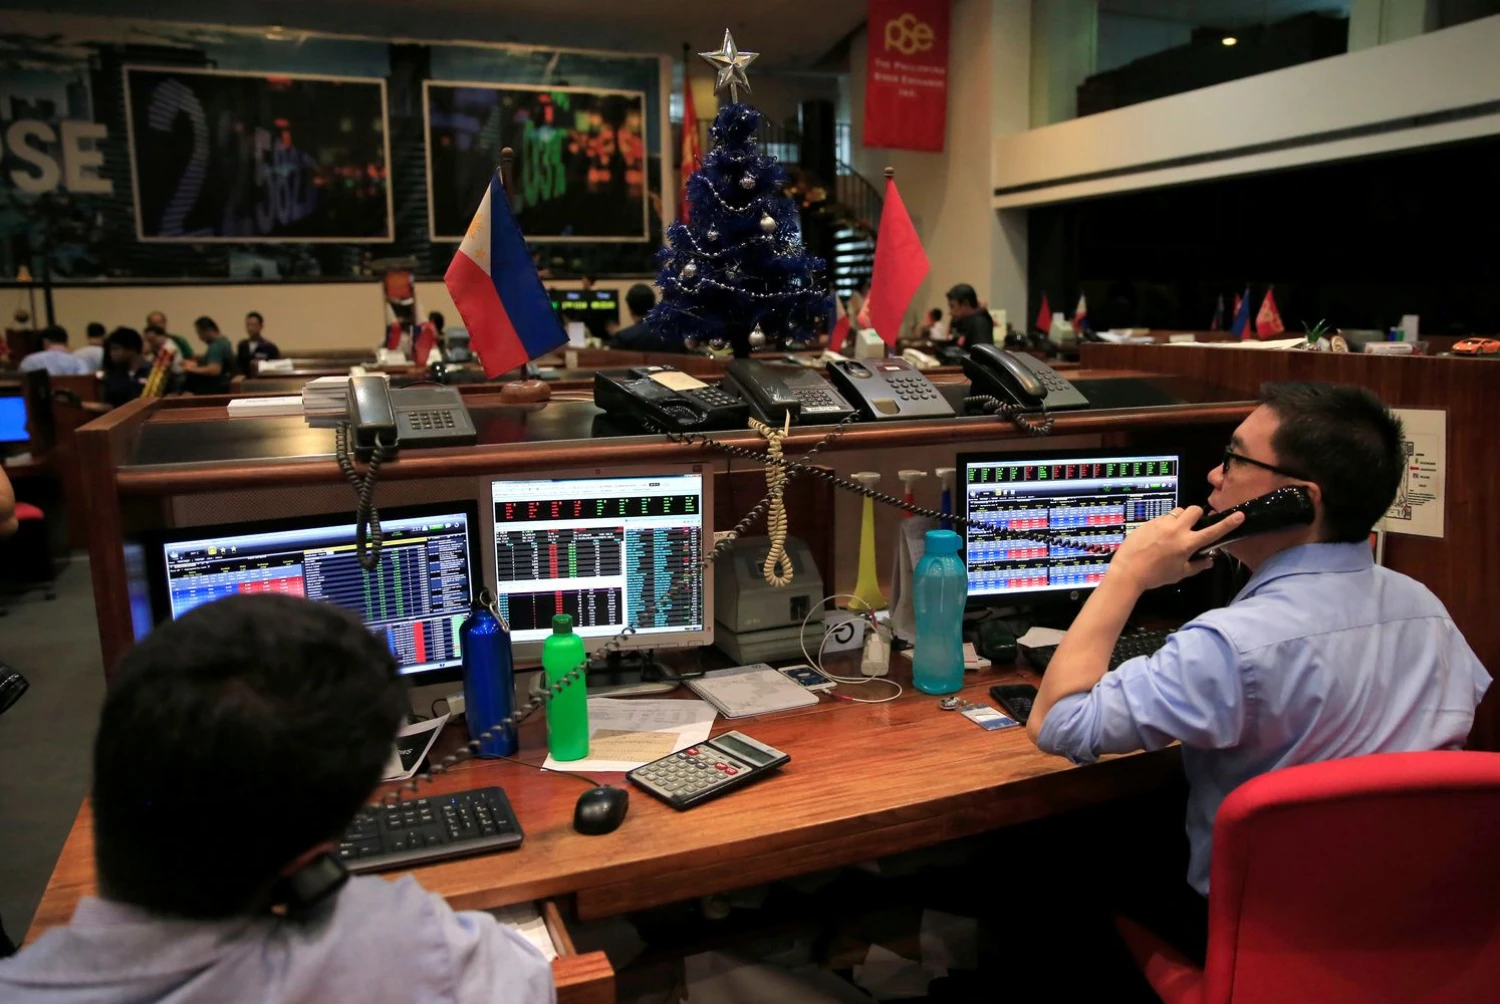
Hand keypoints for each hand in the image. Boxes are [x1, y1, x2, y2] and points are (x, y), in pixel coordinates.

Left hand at [1107, 506, 1244, 591]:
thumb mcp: (1180, 574)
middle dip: (1198, 516)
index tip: (1239, 515)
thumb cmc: (1155, 575)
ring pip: (1178, 511)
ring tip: (1174, 532)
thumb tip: (1210, 560)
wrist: (1128, 571)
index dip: (1228, 523)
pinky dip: (1165, 524)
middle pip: (1195, 509)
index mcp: (1187, 543)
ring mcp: (1162, 523)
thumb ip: (1198, 565)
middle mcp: (1177, 530)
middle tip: (1193, 527)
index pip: (1213, 531)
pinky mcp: (1149, 522)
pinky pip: (1163, 517)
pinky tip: (1158, 537)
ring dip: (1181, 519)